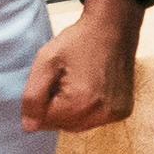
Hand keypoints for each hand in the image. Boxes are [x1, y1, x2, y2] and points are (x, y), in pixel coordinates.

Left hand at [22, 0, 141, 132]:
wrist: (114, 27)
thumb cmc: (78, 41)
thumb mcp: (46, 62)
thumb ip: (32, 96)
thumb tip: (29, 126)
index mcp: (79, 103)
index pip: (44, 122)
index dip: (42, 101)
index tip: (52, 80)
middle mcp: (100, 113)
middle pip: (63, 126)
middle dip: (57, 108)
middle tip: (64, 80)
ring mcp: (115, 114)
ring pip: (79, 125)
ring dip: (73, 110)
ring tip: (79, 83)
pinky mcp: (124, 110)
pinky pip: (96, 119)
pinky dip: (89, 109)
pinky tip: (93, 88)